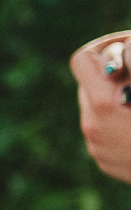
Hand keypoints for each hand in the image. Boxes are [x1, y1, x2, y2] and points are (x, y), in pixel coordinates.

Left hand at [72, 31, 130, 182]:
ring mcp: (96, 147)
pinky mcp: (105, 162)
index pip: (83, 60)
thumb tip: (125, 53)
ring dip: (116, 97)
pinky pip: (104, 133)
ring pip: (95, 109)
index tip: (128, 47)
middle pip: (88, 84)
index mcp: (104, 102)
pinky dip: (119, 122)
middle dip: (112, 74)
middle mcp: (92, 125)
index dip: (106, 47)